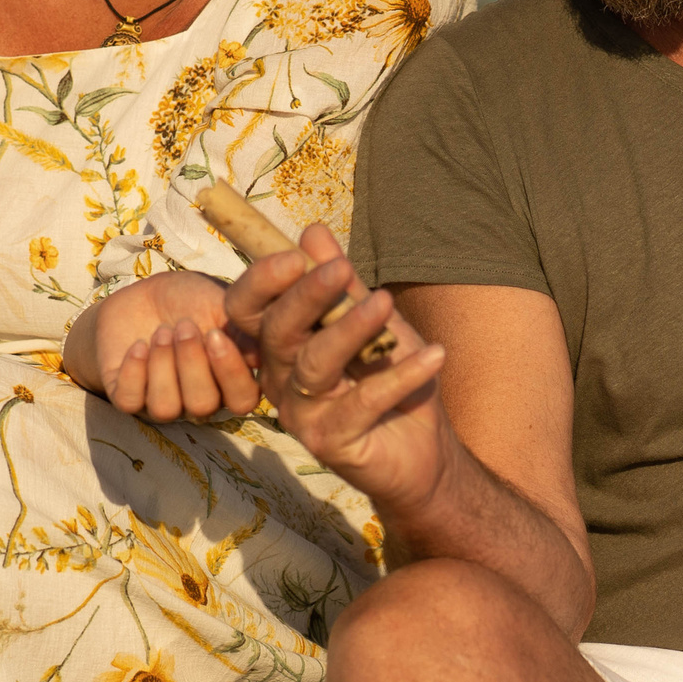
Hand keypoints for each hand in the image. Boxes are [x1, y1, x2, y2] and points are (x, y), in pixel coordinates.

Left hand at [76, 272, 261, 421]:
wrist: (144, 294)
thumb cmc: (192, 300)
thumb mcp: (221, 304)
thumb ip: (242, 329)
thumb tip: (261, 355)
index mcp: (229, 382)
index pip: (242, 400)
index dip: (231, 372)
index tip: (215, 333)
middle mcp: (199, 399)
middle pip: (202, 405)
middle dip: (191, 363)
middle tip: (184, 325)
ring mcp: (162, 401)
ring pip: (165, 407)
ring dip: (163, 365)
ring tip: (162, 331)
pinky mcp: (128, 396)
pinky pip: (130, 402)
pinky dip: (133, 372)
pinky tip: (137, 345)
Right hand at [224, 223, 451, 517]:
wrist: (424, 448)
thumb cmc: (392, 378)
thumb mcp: (374, 321)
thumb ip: (344, 284)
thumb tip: (312, 232)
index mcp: (281, 345)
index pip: (248, 309)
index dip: (263, 280)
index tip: (298, 254)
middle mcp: (280, 378)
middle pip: (277, 331)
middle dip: (308, 296)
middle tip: (343, 269)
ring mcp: (301, 414)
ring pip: (315, 364)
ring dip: (351, 329)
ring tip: (386, 303)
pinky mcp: (328, 443)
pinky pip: (362, 402)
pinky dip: (401, 375)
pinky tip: (434, 356)